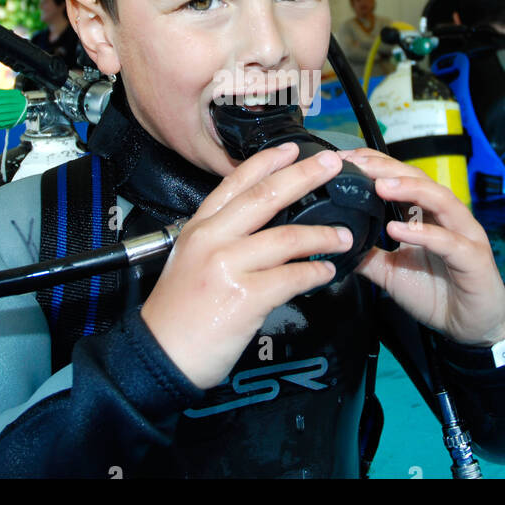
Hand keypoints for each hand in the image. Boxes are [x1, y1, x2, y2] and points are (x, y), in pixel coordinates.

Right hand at [140, 142, 351, 388]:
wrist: (160, 356)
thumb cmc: (177, 315)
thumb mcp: (190, 262)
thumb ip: (222, 241)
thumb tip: (265, 230)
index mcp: (198, 229)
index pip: (235, 184)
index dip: (267, 162)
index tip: (293, 149)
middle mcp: (211, 240)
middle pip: (265, 197)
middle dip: (304, 177)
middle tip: (333, 165)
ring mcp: (227, 266)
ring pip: (286, 238)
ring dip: (322, 236)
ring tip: (344, 236)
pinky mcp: (244, 297)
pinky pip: (292, 278)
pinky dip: (315, 274)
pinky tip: (326, 273)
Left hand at [337, 148, 504, 345]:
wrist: (472, 326)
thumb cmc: (436, 293)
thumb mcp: (390, 273)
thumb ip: (367, 254)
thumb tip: (336, 242)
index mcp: (427, 215)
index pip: (402, 179)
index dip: (375, 166)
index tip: (346, 161)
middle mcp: (447, 217)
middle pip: (419, 180)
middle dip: (387, 169)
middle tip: (357, 164)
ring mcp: (464, 234)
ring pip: (440, 199)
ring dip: (409, 189)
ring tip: (379, 185)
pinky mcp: (474, 258)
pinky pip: (448, 241)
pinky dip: (423, 233)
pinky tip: (397, 230)